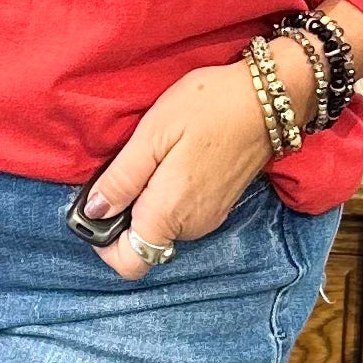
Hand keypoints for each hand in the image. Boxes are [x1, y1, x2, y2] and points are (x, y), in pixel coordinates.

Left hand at [86, 41, 316, 280]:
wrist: (268, 98)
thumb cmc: (207, 107)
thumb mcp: (153, 134)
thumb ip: (122, 178)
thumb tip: (93, 211)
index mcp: (169, 213)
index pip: (129, 263)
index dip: (103, 244)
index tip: (96, 208)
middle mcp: (191, 226)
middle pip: (144, 242)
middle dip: (125, 214)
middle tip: (125, 167)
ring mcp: (209, 217)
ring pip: (163, 227)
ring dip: (147, 202)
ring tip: (152, 156)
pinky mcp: (220, 204)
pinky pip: (182, 214)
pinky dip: (168, 196)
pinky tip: (172, 158)